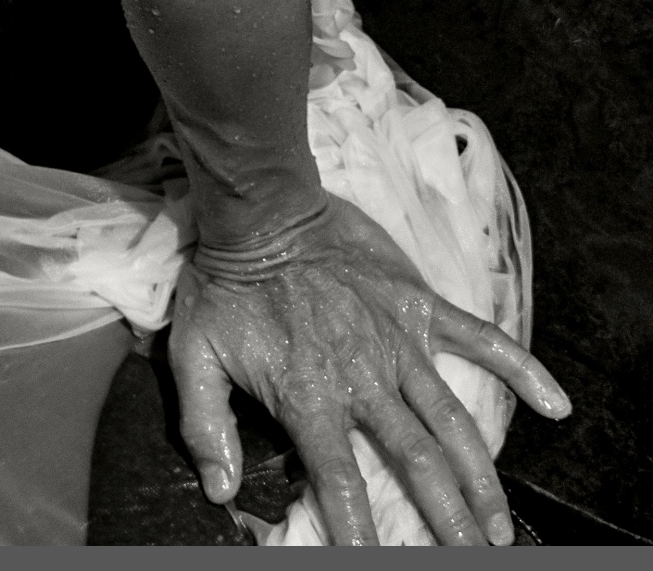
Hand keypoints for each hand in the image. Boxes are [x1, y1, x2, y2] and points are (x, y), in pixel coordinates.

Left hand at [171, 192, 569, 544]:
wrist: (259, 211)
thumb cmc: (225, 285)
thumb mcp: (193, 354)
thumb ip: (205, 426)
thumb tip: (219, 489)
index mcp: (311, 396)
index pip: (342, 482)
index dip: (359, 532)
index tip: (376, 564)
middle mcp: (365, 377)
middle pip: (418, 464)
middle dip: (450, 521)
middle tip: (473, 557)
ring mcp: (399, 341)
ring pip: (454, 422)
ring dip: (482, 477)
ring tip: (500, 527)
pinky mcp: (420, 305)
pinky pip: (480, 339)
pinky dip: (521, 369)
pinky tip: (555, 404)